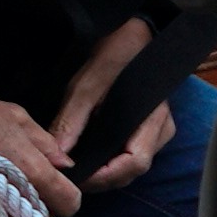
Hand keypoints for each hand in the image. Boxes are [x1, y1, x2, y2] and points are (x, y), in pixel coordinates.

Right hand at [0, 94, 79, 216]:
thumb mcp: (19, 118)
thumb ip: (46, 143)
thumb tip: (65, 164)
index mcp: (35, 170)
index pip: (68, 201)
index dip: (70, 196)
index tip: (63, 187)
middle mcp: (19, 192)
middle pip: (46, 213)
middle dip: (47, 202)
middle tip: (36, 182)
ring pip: (23, 216)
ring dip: (25, 205)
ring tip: (15, 184)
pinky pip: (2, 213)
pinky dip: (5, 205)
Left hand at [41, 10, 173, 191]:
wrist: (135, 36)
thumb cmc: (115, 56)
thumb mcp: (87, 86)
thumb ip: (72, 122)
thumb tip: (56, 157)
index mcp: (151, 118)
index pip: (135, 162)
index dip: (105, 176)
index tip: (77, 179)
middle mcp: (160, 130)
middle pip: (133, 170)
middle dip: (102, 180)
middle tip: (70, 178)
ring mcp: (156, 131)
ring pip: (132, 166)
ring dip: (106, 174)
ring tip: (77, 170)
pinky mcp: (147, 130)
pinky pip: (130, 155)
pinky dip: (110, 163)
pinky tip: (89, 158)